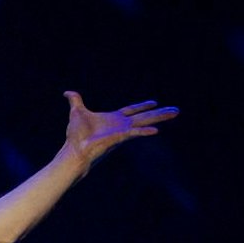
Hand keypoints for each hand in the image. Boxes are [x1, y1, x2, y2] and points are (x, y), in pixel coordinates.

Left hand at [61, 90, 178, 170]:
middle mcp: (121, 125)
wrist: (74, 150)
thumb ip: (75, 101)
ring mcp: (122, 131)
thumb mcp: (76, 112)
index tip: (154, 102)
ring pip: (145, 122)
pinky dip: (144, 132)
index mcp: (113, 119)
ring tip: (175, 112)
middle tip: (176, 110)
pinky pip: (134, 133)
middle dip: (160, 113)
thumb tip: (67, 92)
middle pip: (145, 116)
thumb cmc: (75, 136)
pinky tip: (157, 130)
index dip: (142, 106)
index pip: (132, 110)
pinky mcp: (119, 137)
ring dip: (160, 117)